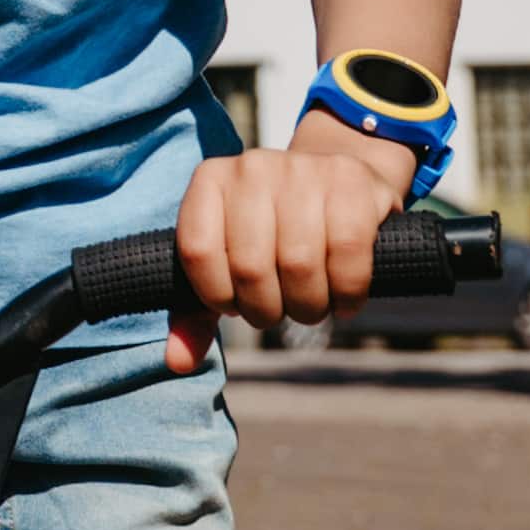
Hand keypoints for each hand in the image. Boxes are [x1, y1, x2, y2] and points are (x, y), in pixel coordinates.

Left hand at [172, 117, 408, 370]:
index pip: (197, 251)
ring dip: (308, 305)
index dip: (217, 296)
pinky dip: (347, 291)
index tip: (236, 305)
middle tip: (281, 312)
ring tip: (312, 306)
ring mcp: (303, 170)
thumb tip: (178, 362)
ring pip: (299, 262)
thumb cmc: (275, 234)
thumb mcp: (228, 266)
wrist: (340, 186)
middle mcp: (252, 167)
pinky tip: (345, 300)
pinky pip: (347, 253)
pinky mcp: (352, 182)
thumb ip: (196, 312)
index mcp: (210, 181)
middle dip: (267, 309)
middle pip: (250, 265)